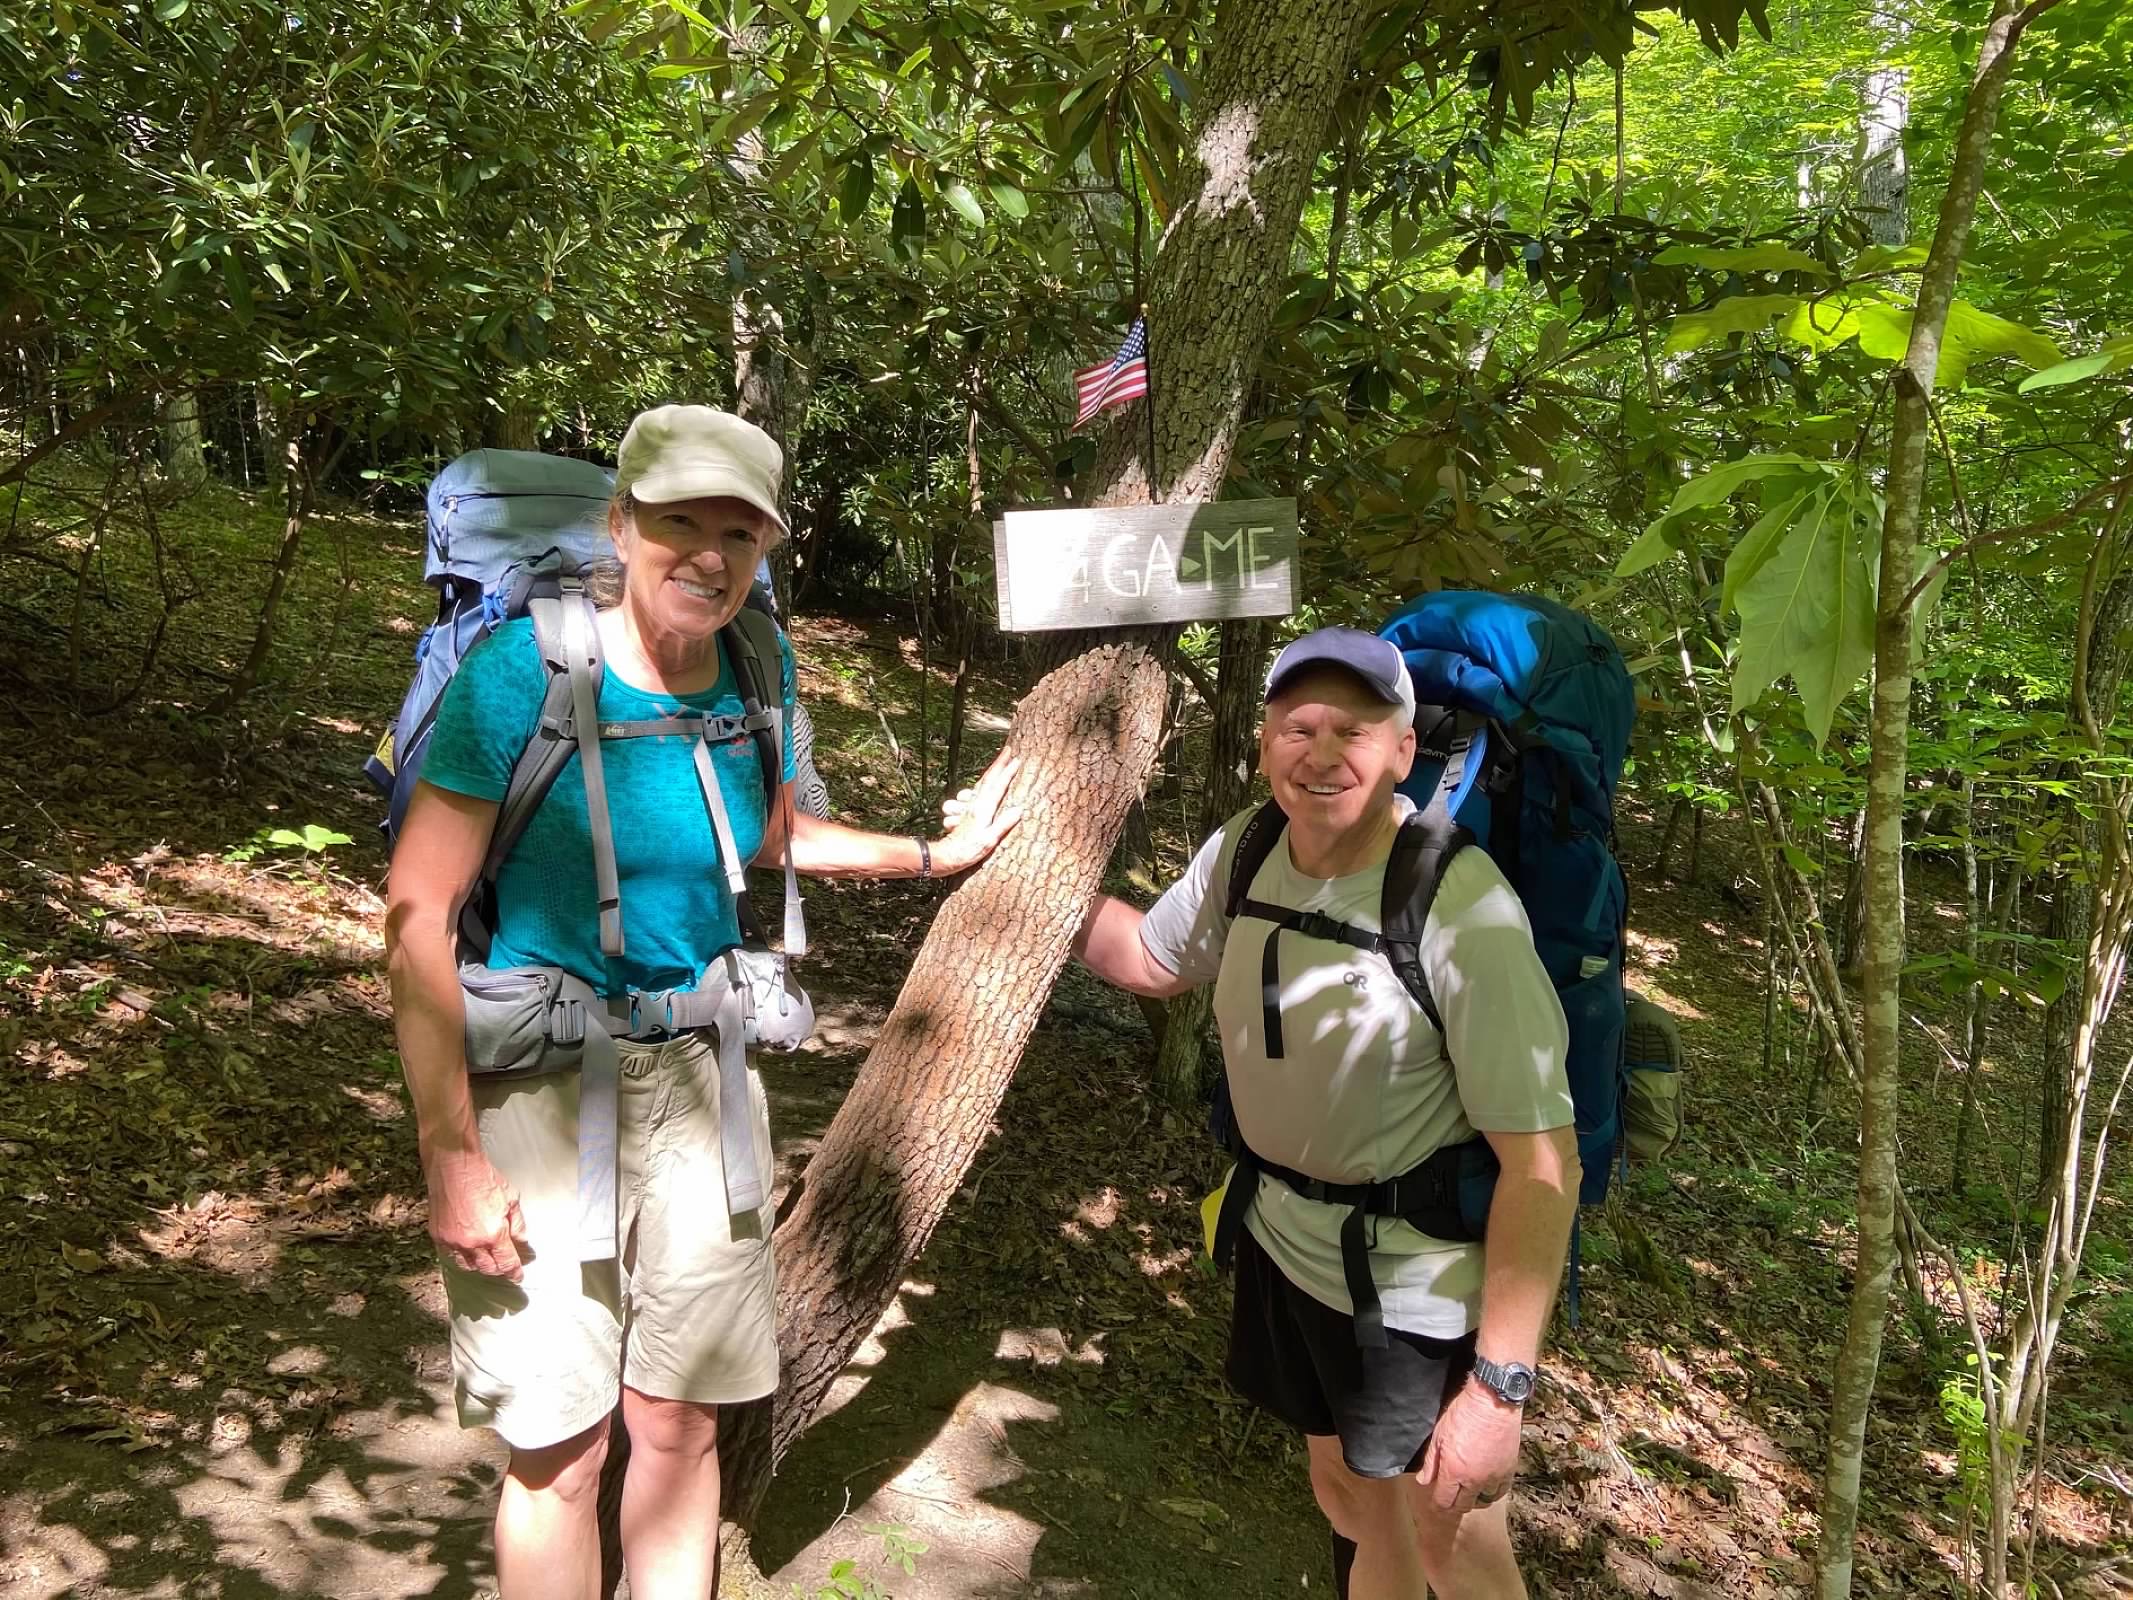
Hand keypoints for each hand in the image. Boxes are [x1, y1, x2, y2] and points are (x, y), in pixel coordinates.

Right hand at [425, 1147, 529, 1280]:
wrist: (454, 1166)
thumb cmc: (483, 1178)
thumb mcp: (511, 1199)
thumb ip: (517, 1224)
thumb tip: (521, 1241)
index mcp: (493, 1234)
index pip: (506, 1262)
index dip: (514, 1272)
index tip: (517, 1277)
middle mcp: (471, 1243)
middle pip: (487, 1268)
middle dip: (497, 1268)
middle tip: (503, 1264)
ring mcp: (452, 1241)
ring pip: (468, 1265)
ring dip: (479, 1264)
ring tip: (486, 1257)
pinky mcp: (438, 1236)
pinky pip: (451, 1255)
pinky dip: (461, 1256)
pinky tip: (468, 1249)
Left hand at [933, 752, 1024, 872]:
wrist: (947, 856)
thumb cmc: (969, 850)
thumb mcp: (989, 840)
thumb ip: (1003, 824)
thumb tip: (1019, 809)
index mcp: (983, 808)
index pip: (998, 786)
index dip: (1008, 773)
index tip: (1017, 760)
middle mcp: (976, 804)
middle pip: (988, 779)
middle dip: (999, 764)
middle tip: (1008, 750)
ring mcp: (970, 807)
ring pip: (981, 783)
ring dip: (991, 771)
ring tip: (999, 761)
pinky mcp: (967, 812)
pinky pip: (976, 792)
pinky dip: (983, 783)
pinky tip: (985, 784)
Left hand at [1418, 1378, 1523, 1515]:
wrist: (1493, 1402)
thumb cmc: (1464, 1413)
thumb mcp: (1439, 1435)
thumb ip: (1431, 1462)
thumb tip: (1423, 1480)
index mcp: (1454, 1471)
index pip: (1444, 1501)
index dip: (1438, 1505)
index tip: (1436, 1504)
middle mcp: (1474, 1479)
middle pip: (1463, 1506)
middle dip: (1454, 1505)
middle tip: (1450, 1500)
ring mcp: (1493, 1477)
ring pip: (1483, 1501)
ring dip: (1473, 1500)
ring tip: (1468, 1493)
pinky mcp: (1508, 1471)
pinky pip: (1500, 1492)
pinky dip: (1492, 1493)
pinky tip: (1487, 1487)